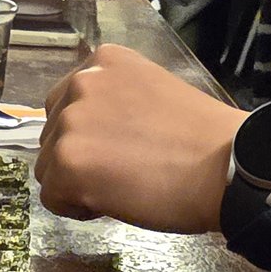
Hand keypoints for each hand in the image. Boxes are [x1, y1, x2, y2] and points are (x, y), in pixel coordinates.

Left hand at [35, 45, 247, 233]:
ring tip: (121, 187)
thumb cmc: (199, 141)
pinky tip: (114, 201)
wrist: (222, 166)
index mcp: (103, 61)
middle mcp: (81, 83)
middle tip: (122, 172)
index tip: (117, 150)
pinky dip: (77, 209)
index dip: (87, 136)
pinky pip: (52, 199)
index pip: (66, 104)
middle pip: (52, 137)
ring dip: (77, 186)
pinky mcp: (67, 163)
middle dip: (79, 160)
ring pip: (49, 169)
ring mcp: (70, 123)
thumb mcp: (149, 95)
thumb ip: (113, 104)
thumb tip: (91, 134)